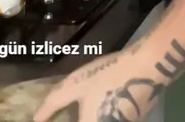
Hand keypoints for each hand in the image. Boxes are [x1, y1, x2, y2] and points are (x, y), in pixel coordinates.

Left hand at [33, 48, 162, 121]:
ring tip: (84, 108)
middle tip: (64, 114)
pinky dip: (104, 115)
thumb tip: (36, 119)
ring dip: (91, 116)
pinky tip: (102, 104)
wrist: (148, 68)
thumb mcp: (76, 86)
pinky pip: (112, 119)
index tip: (48, 120)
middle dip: (78, 118)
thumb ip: (53, 104)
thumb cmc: (108, 76)